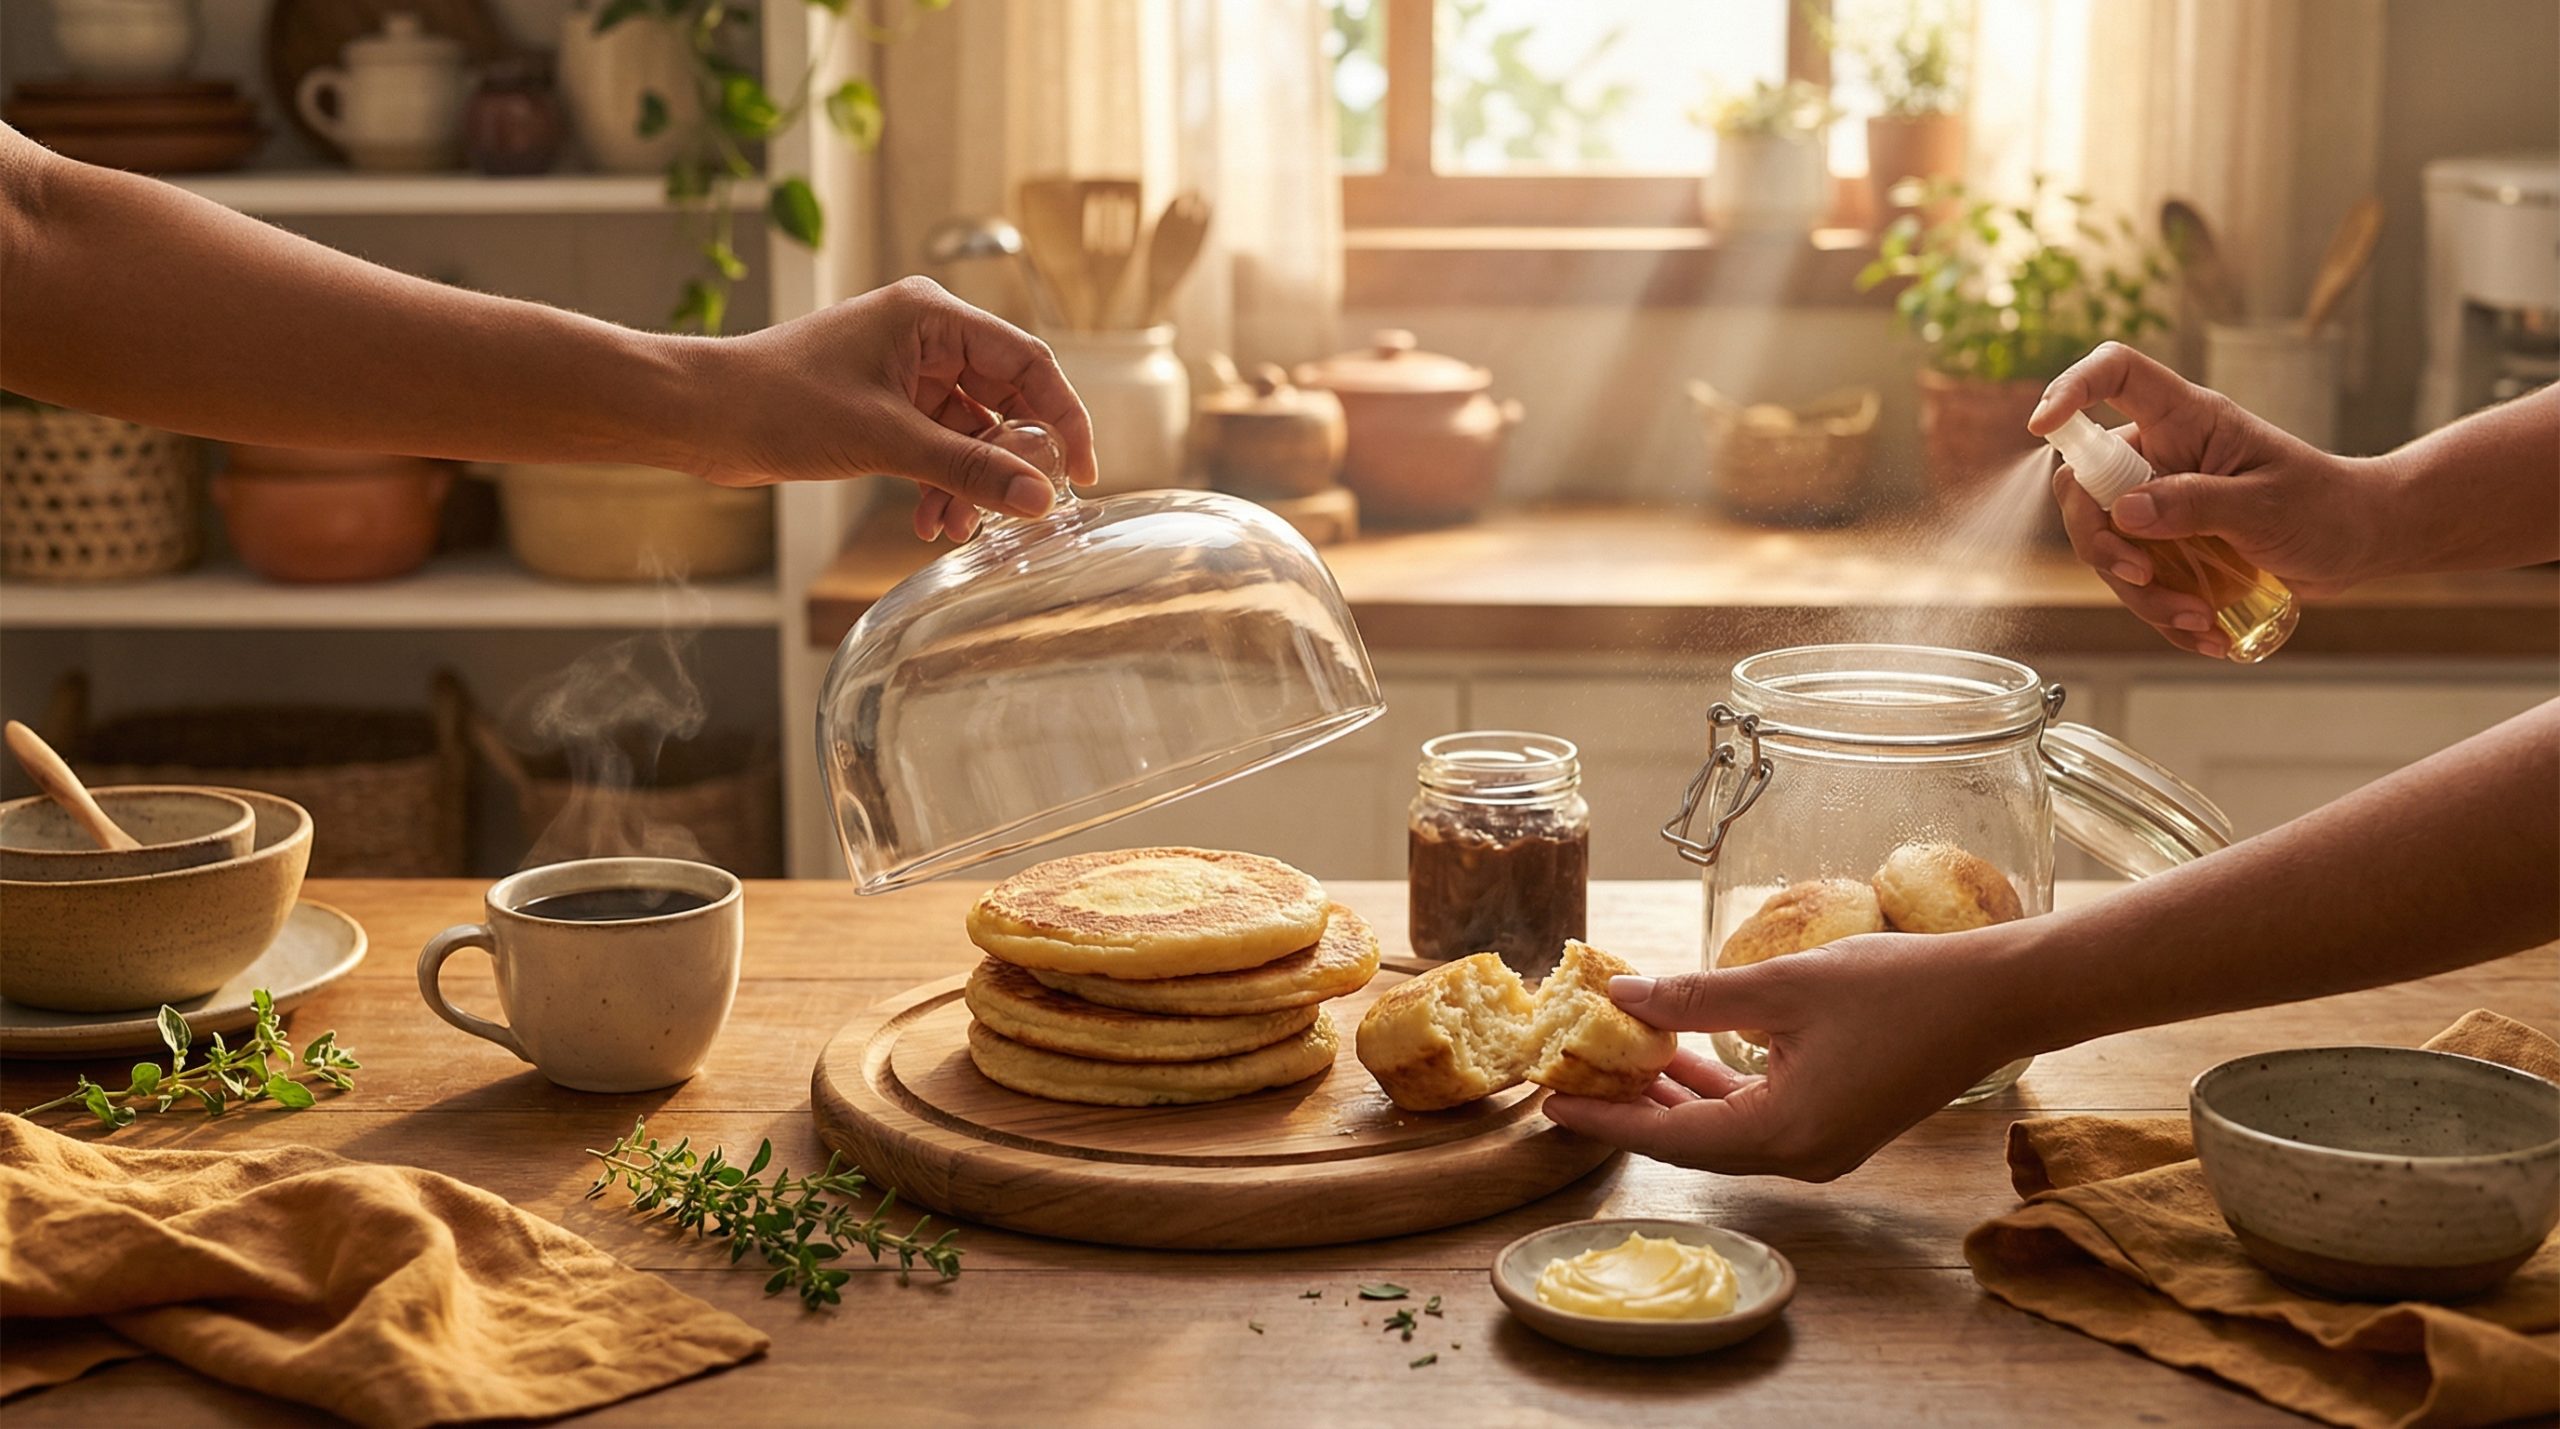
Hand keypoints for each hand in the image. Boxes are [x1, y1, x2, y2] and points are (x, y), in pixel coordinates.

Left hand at [684, 277, 1096, 540]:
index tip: (1082, 474)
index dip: (1063, 418)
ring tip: (954, 528)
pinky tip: (927, 522)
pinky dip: (939, 483)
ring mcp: (904, 373)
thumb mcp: (887, 441)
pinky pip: (936, 446)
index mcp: (932, 317)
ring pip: (969, 432)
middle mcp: (925, 337)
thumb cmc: (780, 402)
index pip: (1029, 363)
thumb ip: (970, 471)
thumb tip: (1039, 500)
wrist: (701, 416)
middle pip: (1004, 401)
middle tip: (1018, 513)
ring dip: (969, 483)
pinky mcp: (882, 407)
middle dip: (1007, 463)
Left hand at [1542, 930, 2020, 1180]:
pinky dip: (1713, 1091)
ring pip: (1723, 1131)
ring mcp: (1822, 1147)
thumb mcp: (1782, 986)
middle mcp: (1800, 1157)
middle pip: (1691, 1142)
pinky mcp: (1837, 1125)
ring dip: (1671, 1097)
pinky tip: (1680, 1056)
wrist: (1997, 998)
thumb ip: (1696, 997)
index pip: (1670, 1138)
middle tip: (1571, 1077)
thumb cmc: (1898, 988)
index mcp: (1783, 1135)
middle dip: (1630, 1108)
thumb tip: (1620, 997)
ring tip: (1614, 1060)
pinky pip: (1755, 1118)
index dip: (1606, 1119)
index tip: (1550, 1104)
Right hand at [2028, 343, 2396, 657]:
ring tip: (2196, 619)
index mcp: (2186, 420)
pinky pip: (2135, 581)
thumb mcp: (2266, 506)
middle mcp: (2162, 455)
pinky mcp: (2167, 546)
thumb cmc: (2327, 506)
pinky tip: (2203, 633)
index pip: (2115, 375)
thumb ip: (2196, 505)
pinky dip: (2161, 614)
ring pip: (2106, 545)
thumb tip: (2125, 512)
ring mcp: (2160, 502)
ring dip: (2140, 594)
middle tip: (2142, 578)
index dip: (2072, 388)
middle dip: (2101, 543)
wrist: (2360, 542)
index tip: (2041, 425)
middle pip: (2084, 486)